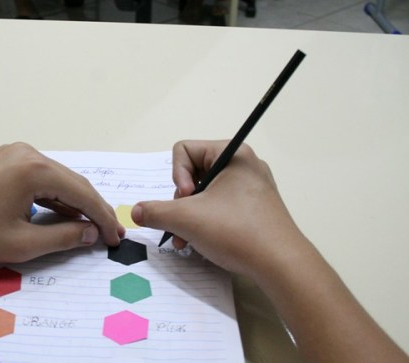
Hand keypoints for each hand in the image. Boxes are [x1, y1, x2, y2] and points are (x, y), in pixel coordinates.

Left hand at [0, 142, 124, 262]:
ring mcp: (17, 153)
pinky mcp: (9, 159)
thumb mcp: (20, 243)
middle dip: (93, 208)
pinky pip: (42, 177)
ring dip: (76, 202)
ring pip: (59, 179)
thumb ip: (62, 237)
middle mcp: (28, 153)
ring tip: (95, 226)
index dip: (102, 216)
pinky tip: (69, 214)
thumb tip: (91, 233)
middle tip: (112, 232)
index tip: (117, 237)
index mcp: (33, 169)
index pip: (81, 192)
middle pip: (72, 181)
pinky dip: (56, 196)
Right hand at [131, 140, 307, 280]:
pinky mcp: (255, 208)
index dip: (176, 176)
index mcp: (232, 154)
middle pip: (193, 172)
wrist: (281, 265)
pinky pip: (220, 205)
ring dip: (188, 215)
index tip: (186, 198)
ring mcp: (251, 187)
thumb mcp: (186, 218)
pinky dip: (205, 221)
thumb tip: (136, 211)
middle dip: (180, 201)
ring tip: (184, 240)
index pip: (184, 150)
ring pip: (204, 193)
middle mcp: (243, 165)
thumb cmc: (235, 230)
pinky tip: (198, 243)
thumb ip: (154, 211)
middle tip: (183, 223)